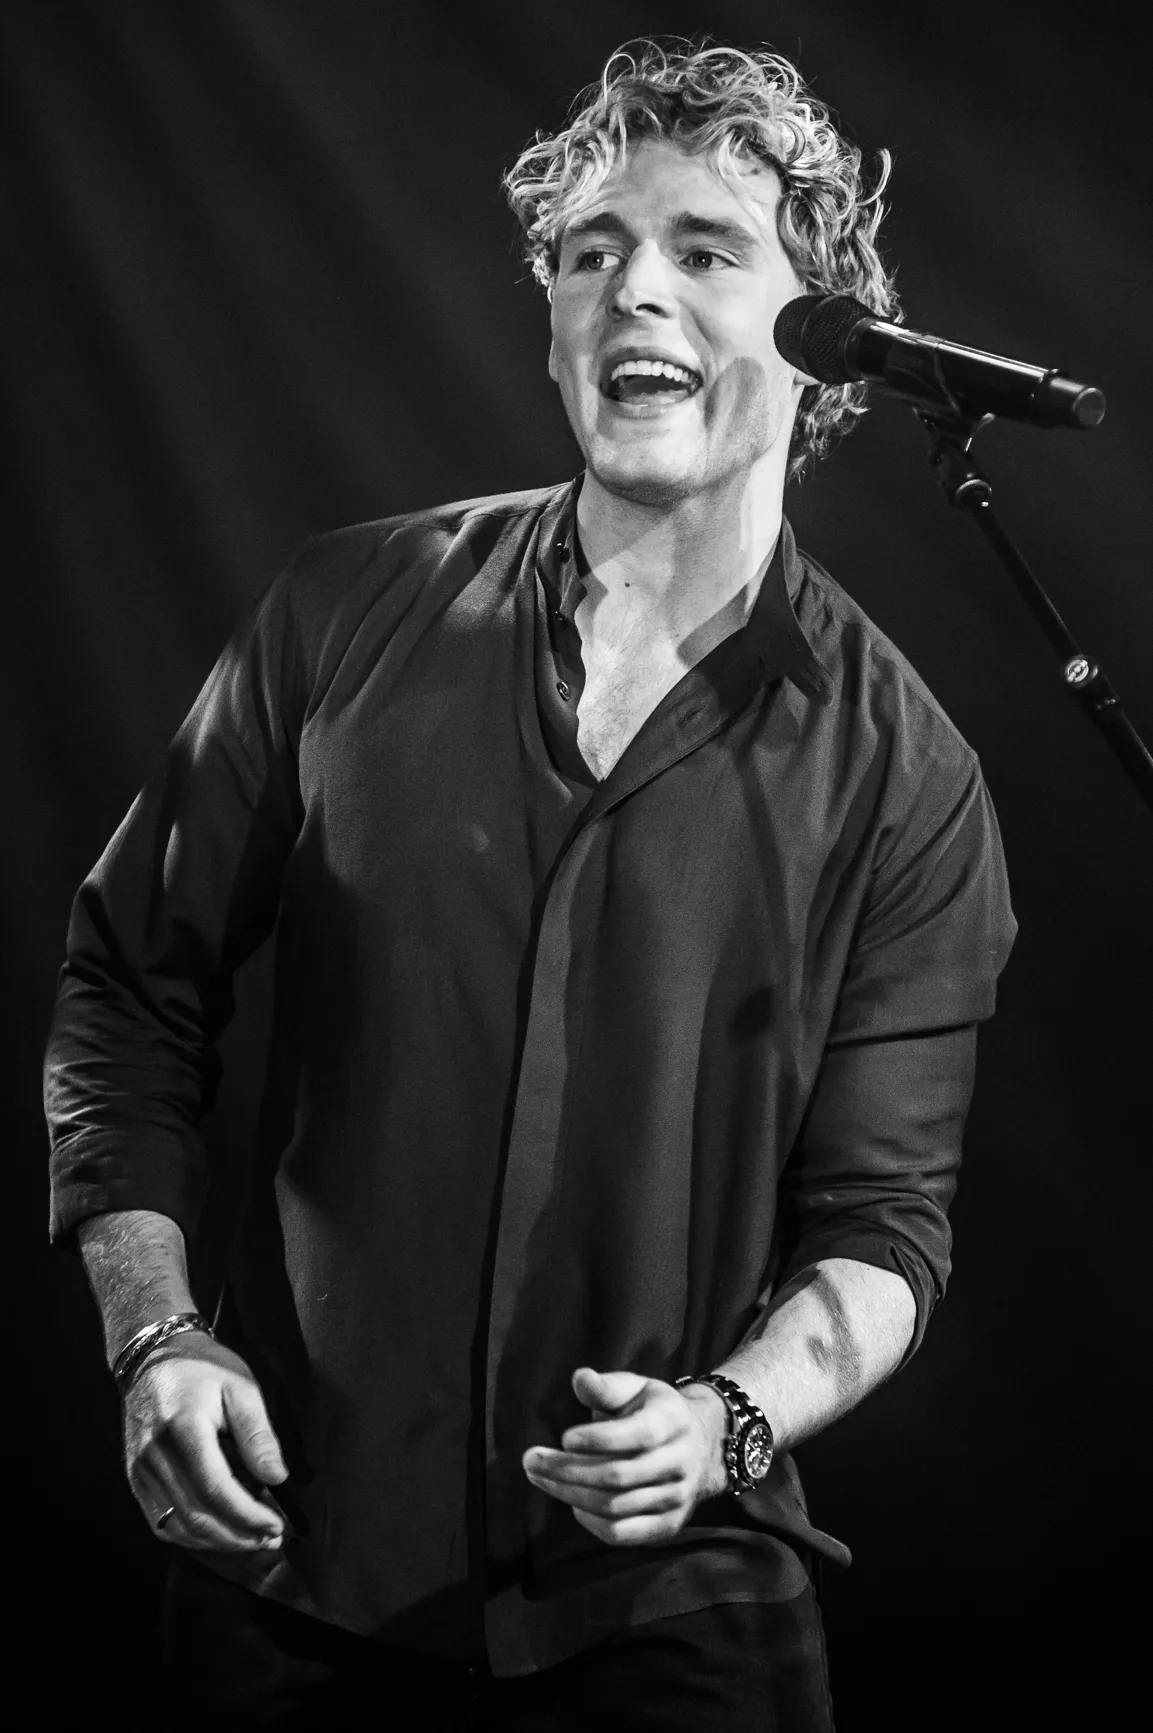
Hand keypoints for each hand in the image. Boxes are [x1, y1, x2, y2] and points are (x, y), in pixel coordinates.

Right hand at [124, 1335, 288, 1553]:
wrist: (153, 1356)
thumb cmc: (202, 1368)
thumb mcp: (241, 1387)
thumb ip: (258, 1434)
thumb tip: (276, 1478)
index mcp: (184, 1428)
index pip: (216, 1489)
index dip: (248, 1516)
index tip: (277, 1526)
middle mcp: (155, 1455)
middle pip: (196, 1516)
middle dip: (237, 1536)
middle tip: (270, 1540)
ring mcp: (140, 1470)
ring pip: (177, 1527)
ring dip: (217, 1543)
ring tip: (251, 1541)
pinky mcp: (135, 1479)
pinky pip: (160, 1522)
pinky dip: (191, 1536)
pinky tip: (218, 1534)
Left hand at [522, 1367, 728, 1547]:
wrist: (699, 1446)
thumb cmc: (652, 1411)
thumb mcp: (635, 1388)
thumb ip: (606, 1387)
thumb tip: (580, 1379)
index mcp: (672, 1421)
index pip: (637, 1435)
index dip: (597, 1439)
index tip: (564, 1437)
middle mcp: (679, 1462)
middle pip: (618, 1475)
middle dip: (568, 1470)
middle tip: (531, 1460)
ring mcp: (676, 1498)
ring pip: (615, 1507)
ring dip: (569, 1494)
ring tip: (540, 1477)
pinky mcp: (667, 1526)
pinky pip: (623, 1534)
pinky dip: (591, 1523)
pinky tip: (572, 1504)